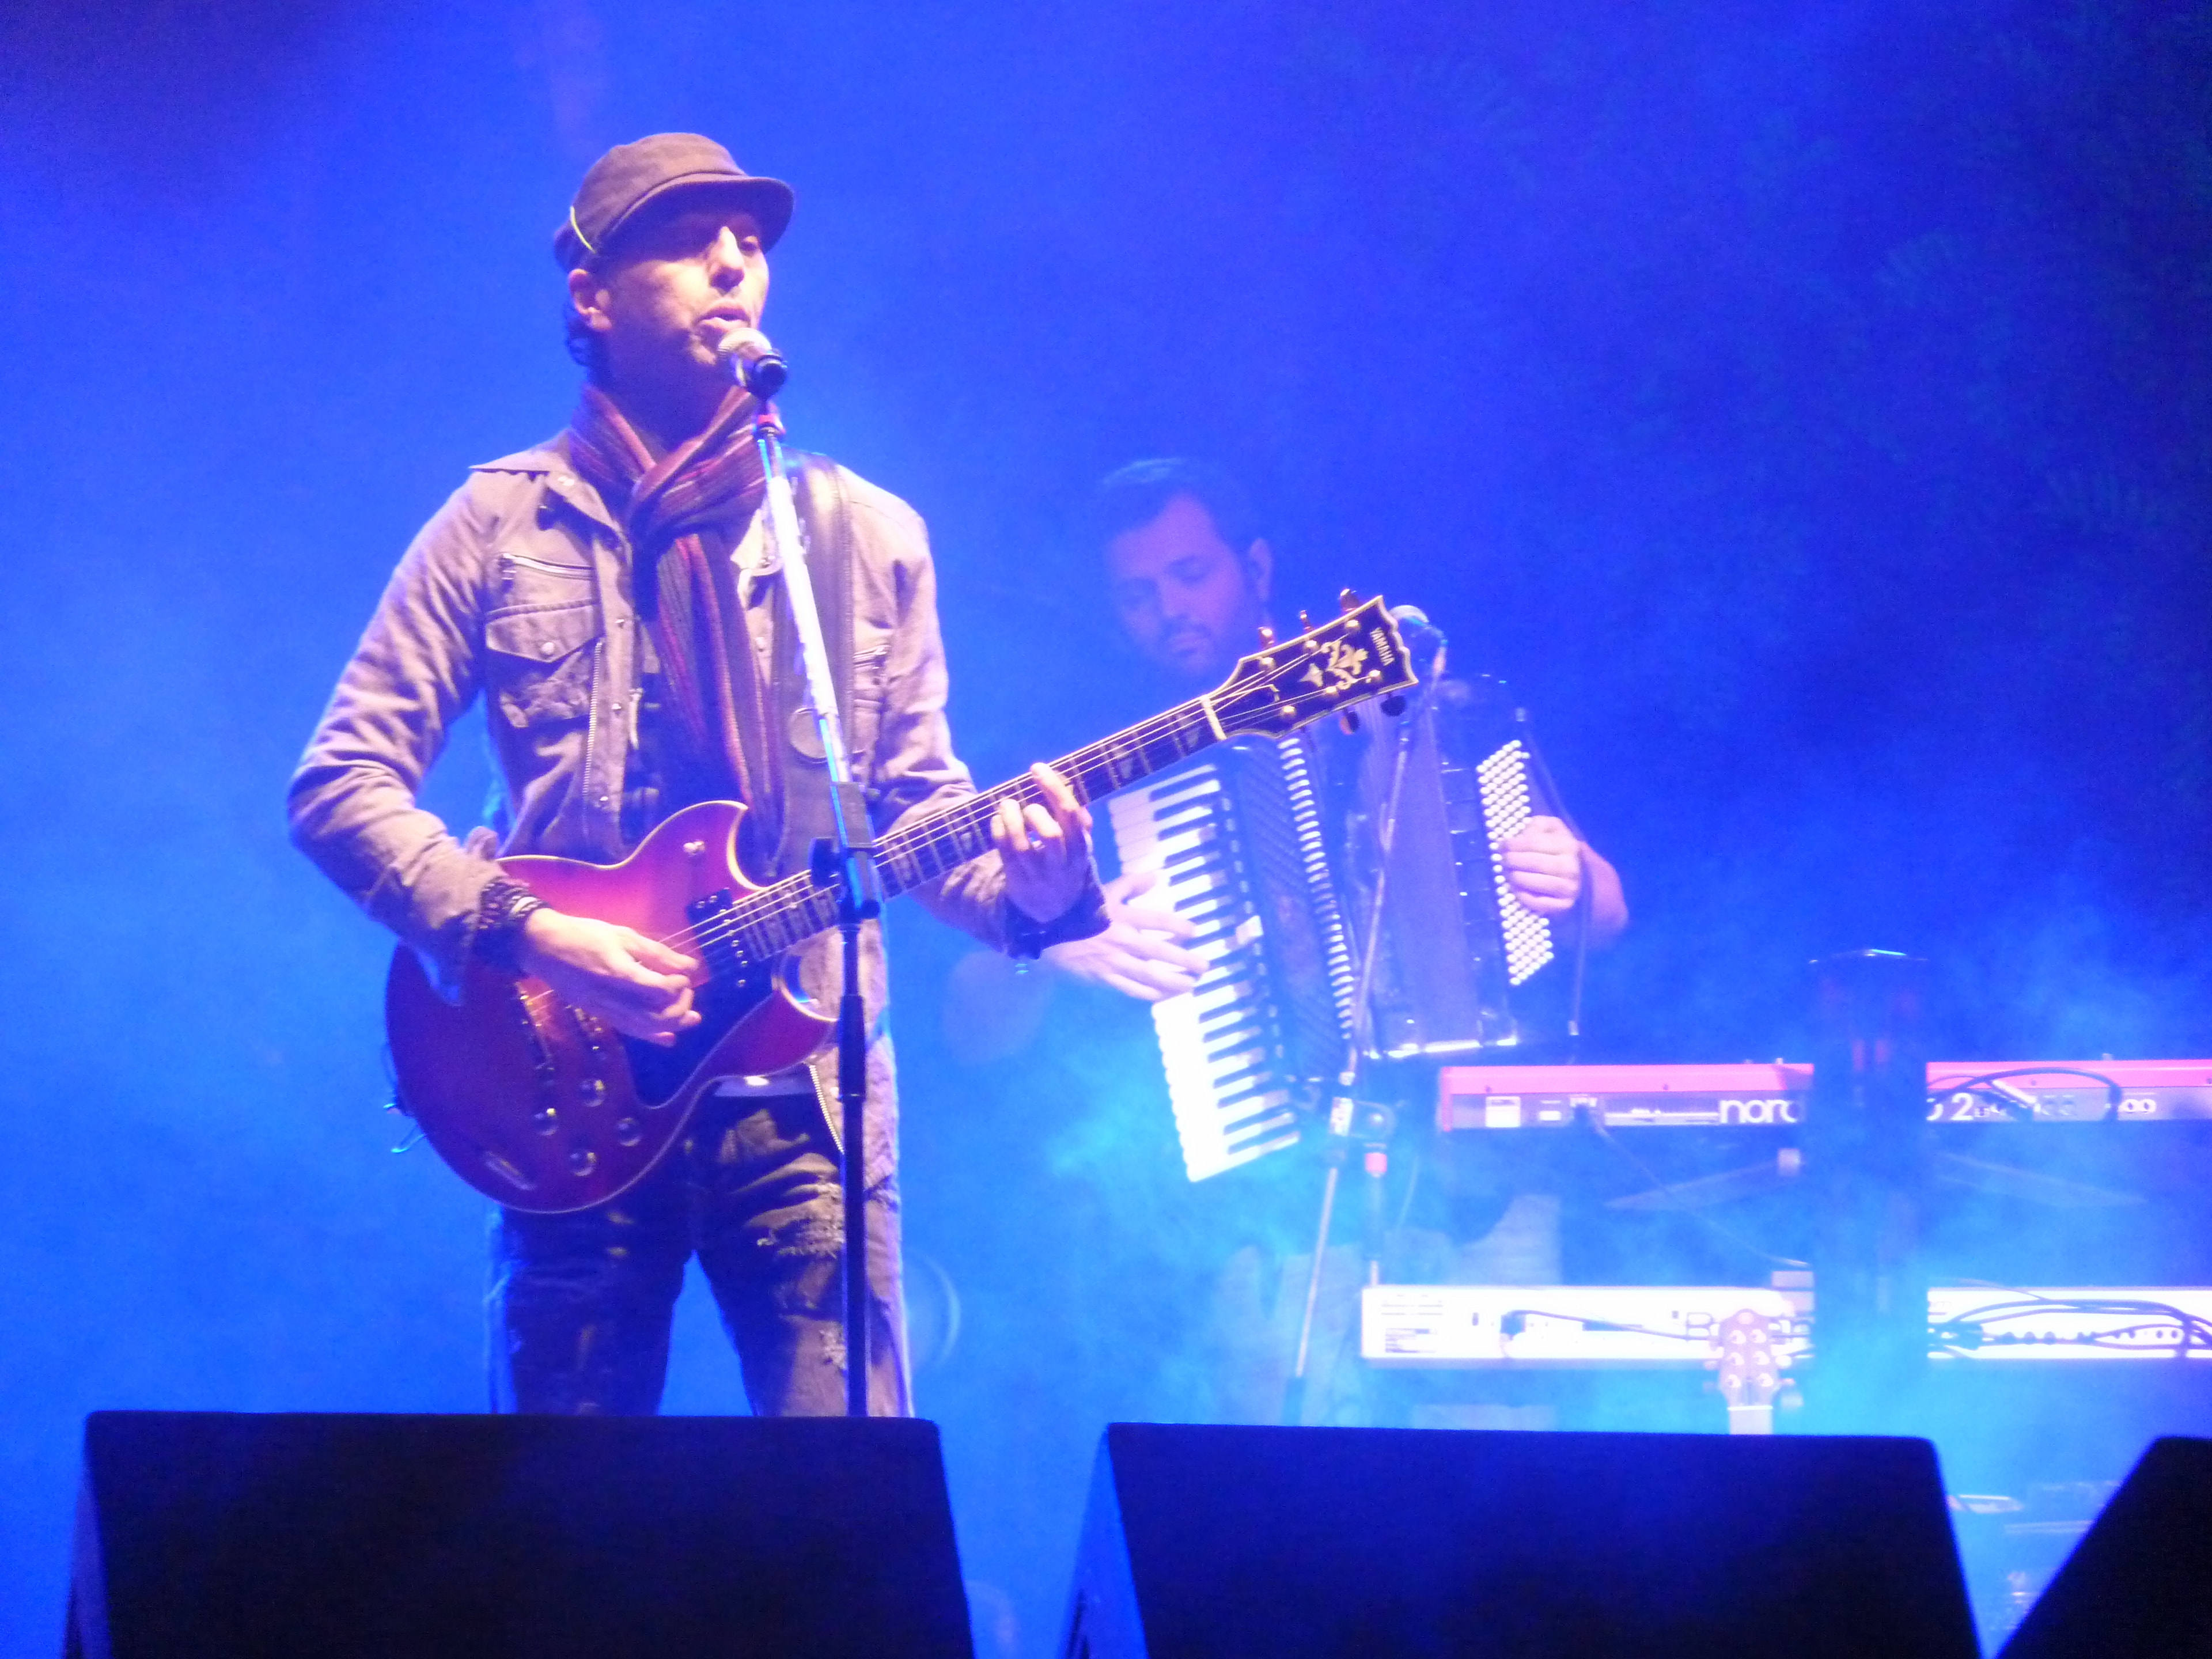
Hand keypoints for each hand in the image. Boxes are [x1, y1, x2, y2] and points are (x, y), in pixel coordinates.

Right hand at [515, 909, 701, 1045]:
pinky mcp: (597, 1014)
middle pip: (654, 1016)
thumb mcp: (624, 935)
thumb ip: (658, 953)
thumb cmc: (585, 935)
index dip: (678, 986)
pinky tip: (668, 1037)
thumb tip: (691, 967)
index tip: (684, 976)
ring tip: (691, 1018)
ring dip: (671, 1025)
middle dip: (679, 1008)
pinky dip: (650, 1035)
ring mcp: (602, 1009)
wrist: (543, 946)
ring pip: (642, 1028)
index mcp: (618, 971)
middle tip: (688, 993)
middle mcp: (610, 996)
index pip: (658, 990)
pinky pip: (627, 1029)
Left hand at [993, 762, 1093, 924]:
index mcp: (1081, 849)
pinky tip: (997, 819)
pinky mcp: (1018, 882)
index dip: (1054, 788)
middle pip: (1052, 834)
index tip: (1037, 768)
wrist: (1054, 910)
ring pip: (1023, 846)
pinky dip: (999, 832)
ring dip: (1011, 820)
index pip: (1072, 815)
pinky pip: (1005, 854)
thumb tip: (1067, 786)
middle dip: (1036, 811)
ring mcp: (1039, 876)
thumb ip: (1075, 820)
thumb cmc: (1065, 864)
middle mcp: (1063, 864)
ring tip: (1006, 804)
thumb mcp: (1077, 846)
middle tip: (1026, 801)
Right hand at [1045, 868, 1206, 1000]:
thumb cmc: (1076, 908)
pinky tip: (1164, 996)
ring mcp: (1112, 961)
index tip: (1195, 931)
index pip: (1156, 920)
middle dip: (1184, 960)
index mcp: (1120, 915)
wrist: (1045, 930)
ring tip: (1191, 985)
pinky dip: (1150, 994)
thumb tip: (1157, 876)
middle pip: (1158, 952)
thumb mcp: (1104, 890)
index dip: (1178, 926)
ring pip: (1148, 975)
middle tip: (1204, 966)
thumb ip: (1132, 884)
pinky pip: (1130, 990)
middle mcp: (1120, 939)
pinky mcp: (1102, 978)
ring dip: (1172, 982)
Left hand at [1499, 815, 1583, 917]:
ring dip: (1518, 878)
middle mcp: (1570, 866)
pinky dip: (1525, 897)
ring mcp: (1569, 887)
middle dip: (1513, 861)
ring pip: (1537, 882)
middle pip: (1535, 863)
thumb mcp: (1549, 828)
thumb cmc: (1555, 846)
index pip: (1534, 843)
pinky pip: (1541, 903)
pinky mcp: (1564, 904)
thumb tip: (1518, 837)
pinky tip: (1516, 890)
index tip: (1502, 846)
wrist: (1576, 870)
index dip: (1514, 844)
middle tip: (1503, 861)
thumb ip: (1536, 826)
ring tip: (1508, 874)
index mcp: (1567, 844)